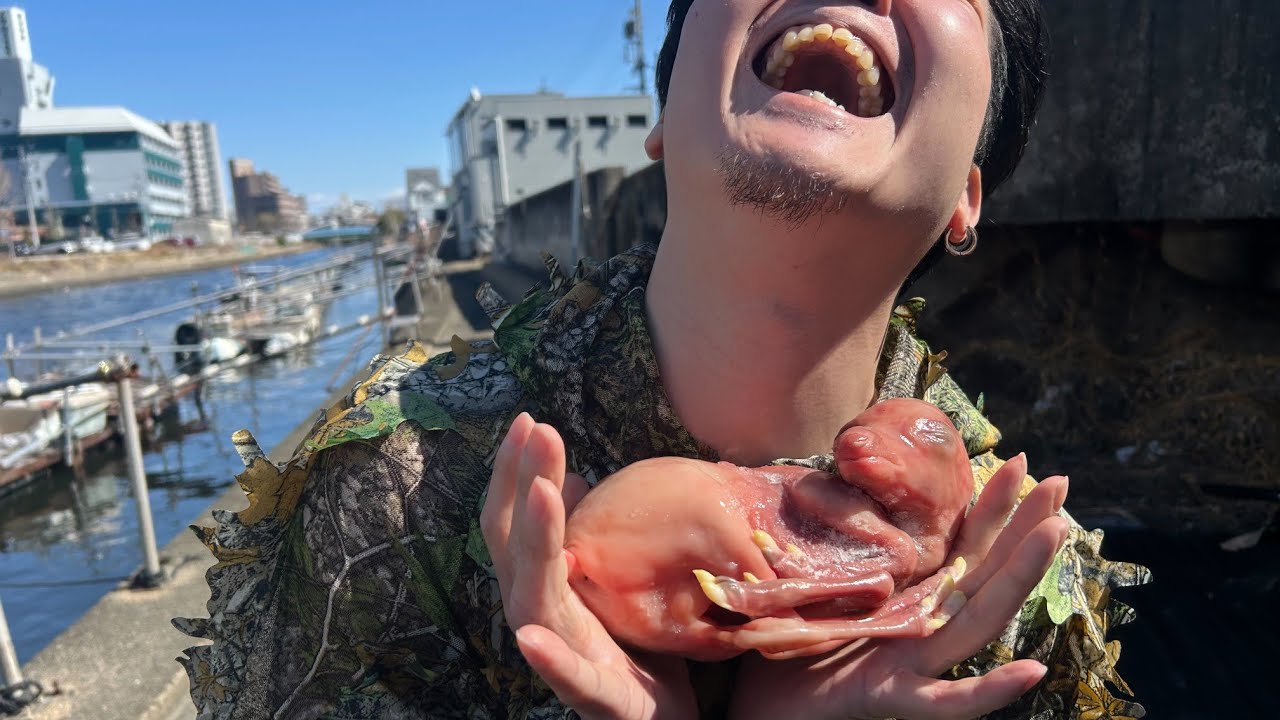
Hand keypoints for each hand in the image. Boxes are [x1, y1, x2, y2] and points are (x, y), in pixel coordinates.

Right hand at [480, 413, 698, 719]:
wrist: (658, 717)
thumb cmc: (632, 642)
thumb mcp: (610, 573)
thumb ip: (585, 532)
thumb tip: (576, 474)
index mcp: (542, 582)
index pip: (514, 518)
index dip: (514, 469)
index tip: (526, 419)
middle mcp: (537, 612)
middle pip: (515, 542)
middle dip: (521, 480)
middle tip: (536, 427)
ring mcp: (558, 653)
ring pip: (533, 592)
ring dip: (535, 538)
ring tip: (541, 489)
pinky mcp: (592, 693)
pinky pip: (565, 675)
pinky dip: (546, 656)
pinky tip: (529, 635)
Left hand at [729, 454, 1069, 719]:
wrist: (760, 711)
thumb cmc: (781, 649)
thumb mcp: (811, 586)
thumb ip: (830, 550)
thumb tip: (816, 483)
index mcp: (906, 599)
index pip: (959, 548)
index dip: (989, 509)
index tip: (1016, 462)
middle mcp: (921, 629)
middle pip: (983, 574)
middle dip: (1021, 528)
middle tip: (1061, 481)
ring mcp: (911, 664)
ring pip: (978, 621)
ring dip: (1019, 578)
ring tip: (1054, 534)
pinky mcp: (891, 698)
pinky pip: (948, 700)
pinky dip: (990, 689)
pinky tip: (1032, 669)